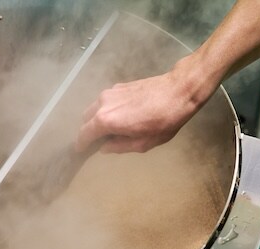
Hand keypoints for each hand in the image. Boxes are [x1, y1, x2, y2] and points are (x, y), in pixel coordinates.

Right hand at [76, 61, 209, 153]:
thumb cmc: (164, 120)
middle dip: (88, 131)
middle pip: (85, 119)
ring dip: (97, 119)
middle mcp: (103, 103)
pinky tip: (122, 116)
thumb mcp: (143, 143)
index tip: (81, 151)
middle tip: (98, 141)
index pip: (83, 134)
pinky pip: (105, 101)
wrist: (179, 91)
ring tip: (112, 129)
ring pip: (94, 108)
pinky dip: (106, 110)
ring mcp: (110, 92)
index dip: (81, 144)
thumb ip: (119, 146)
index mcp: (106, 120)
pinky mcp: (119, 86)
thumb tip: (105, 148)